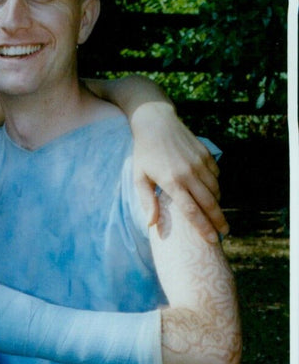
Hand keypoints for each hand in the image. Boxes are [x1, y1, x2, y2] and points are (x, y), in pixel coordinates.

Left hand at [130, 102, 228, 239]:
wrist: (156, 122)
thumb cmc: (144, 154)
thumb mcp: (139, 178)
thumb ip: (147, 202)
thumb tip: (152, 225)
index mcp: (172, 182)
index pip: (191, 211)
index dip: (203, 227)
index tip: (211, 240)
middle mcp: (189, 173)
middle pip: (209, 203)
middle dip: (219, 221)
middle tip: (224, 233)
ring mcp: (200, 162)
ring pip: (215, 189)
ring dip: (217, 204)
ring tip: (216, 215)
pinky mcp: (206, 153)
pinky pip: (216, 175)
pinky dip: (215, 186)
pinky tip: (211, 193)